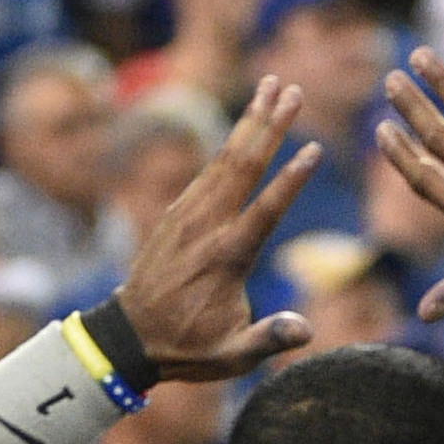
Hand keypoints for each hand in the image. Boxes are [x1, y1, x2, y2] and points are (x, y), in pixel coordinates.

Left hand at [115, 75, 320, 380]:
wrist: (130, 337)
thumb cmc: (188, 348)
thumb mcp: (232, 356)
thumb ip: (269, 338)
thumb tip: (306, 330)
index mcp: (226, 258)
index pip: (265, 210)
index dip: (291, 180)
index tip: (313, 149)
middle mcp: (205, 227)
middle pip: (243, 165)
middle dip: (269, 125)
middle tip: (292, 89)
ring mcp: (187, 216)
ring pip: (223, 159)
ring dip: (249, 121)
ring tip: (271, 87)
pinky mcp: (176, 213)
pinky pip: (206, 171)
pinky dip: (228, 144)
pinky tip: (243, 128)